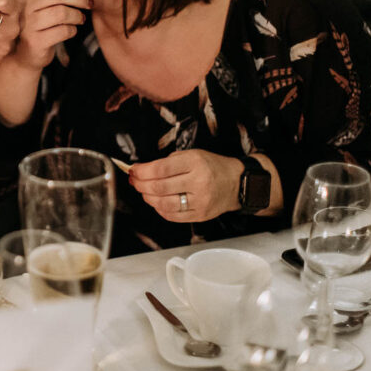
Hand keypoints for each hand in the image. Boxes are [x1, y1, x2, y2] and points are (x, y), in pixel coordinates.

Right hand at [10, 0, 93, 70]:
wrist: (23, 54)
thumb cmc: (36, 21)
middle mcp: (20, 5)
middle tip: (90, 3)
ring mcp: (26, 24)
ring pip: (62, 12)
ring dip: (77, 15)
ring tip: (80, 18)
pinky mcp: (34, 42)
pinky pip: (63, 31)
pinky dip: (72, 30)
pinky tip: (71, 30)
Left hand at [128, 149, 242, 222]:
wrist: (237, 183)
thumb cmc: (212, 166)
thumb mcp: (192, 154)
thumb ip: (168, 161)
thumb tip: (142, 170)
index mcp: (195, 163)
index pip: (160, 169)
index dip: (142, 171)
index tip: (133, 170)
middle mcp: (198, 182)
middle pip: (159, 187)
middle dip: (141, 185)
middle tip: (135, 181)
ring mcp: (200, 201)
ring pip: (164, 204)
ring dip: (148, 198)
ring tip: (144, 192)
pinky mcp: (200, 215)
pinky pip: (173, 216)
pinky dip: (160, 210)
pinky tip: (157, 203)